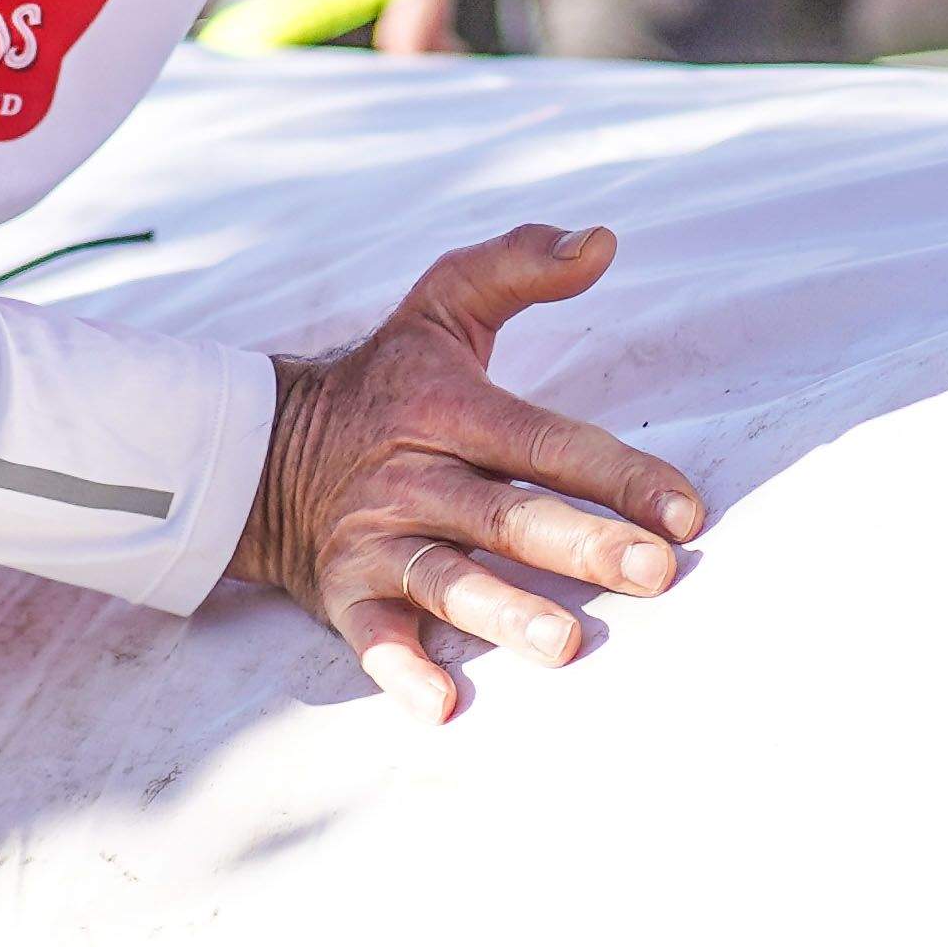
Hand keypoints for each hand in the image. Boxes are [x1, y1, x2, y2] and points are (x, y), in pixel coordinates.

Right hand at [235, 223, 709, 717]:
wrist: (261, 449)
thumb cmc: (385, 379)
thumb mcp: (442, 304)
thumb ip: (520, 264)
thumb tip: (603, 240)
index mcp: (448, 408)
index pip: (545, 440)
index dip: (617, 473)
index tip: (686, 510)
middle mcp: (414, 478)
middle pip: (507, 515)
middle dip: (581, 544)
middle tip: (653, 574)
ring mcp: (376, 541)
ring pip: (446, 580)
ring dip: (505, 614)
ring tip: (564, 644)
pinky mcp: (343, 594)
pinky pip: (373, 636)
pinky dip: (402, 671)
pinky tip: (442, 706)